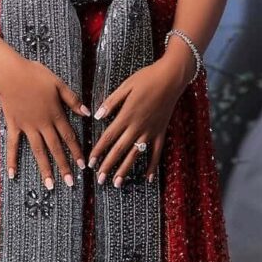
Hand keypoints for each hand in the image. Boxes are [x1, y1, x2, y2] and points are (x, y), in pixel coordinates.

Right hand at [0, 42, 90, 189]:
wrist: (10, 72)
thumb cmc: (34, 74)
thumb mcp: (58, 83)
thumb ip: (72, 99)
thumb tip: (87, 113)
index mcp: (55, 114)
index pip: (69, 136)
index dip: (77, 151)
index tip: (83, 166)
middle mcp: (42, 124)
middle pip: (55, 148)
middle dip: (64, 166)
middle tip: (70, 183)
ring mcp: (27, 127)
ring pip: (38, 151)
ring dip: (45, 168)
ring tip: (50, 185)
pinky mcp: (13, 125)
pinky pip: (13, 145)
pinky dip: (12, 160)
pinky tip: (13, 174)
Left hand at [88, 52, 189, 186]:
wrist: (171, 79)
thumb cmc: (146, 79)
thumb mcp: (125, 86)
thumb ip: (111, 102)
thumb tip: (97, 116)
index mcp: (126, 115)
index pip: (108, 137)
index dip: (98, 150)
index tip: (90, 162)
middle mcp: (137, 127)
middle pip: (119, 150)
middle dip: (108, 165)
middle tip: (99, 179)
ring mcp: (150, 131)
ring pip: (135, 155)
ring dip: (125, 169)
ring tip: (117, 183)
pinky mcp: (161, 133)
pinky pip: (156, 153)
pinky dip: (152, 166)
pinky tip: (147, 178)